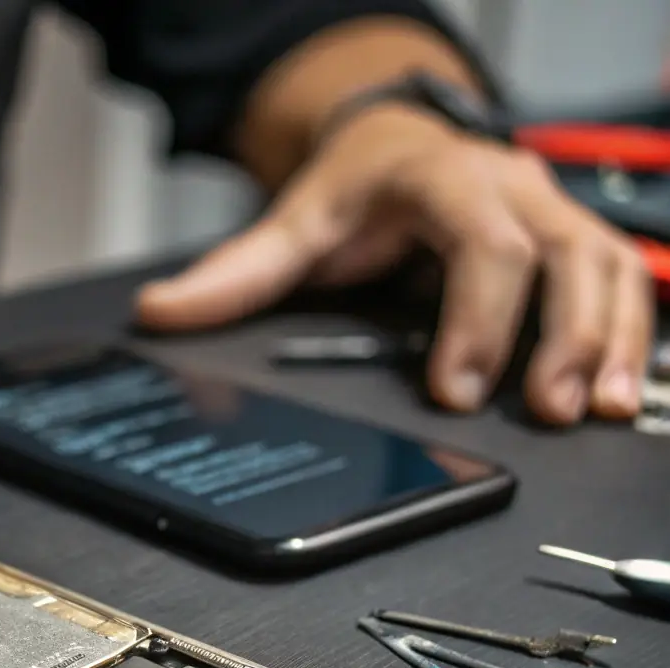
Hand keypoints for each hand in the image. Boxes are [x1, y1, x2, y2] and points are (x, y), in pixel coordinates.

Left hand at [135, 105, 654, 424]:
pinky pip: (622, 278)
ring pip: (607, 264)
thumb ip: (233, 275)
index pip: (481, 242)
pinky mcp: (570, 238)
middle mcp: (508, 187)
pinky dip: (629, 333)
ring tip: (600, 409)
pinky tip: (624, 389)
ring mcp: (548, 210)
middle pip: (563, 253)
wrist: (395, 144)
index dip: (477, 317)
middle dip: (563, 335)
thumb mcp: (292, 224)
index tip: (455, 388)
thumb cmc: (353, 189)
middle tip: (547, 409)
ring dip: (611, 339)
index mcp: (441, 179)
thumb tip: (159, 312)